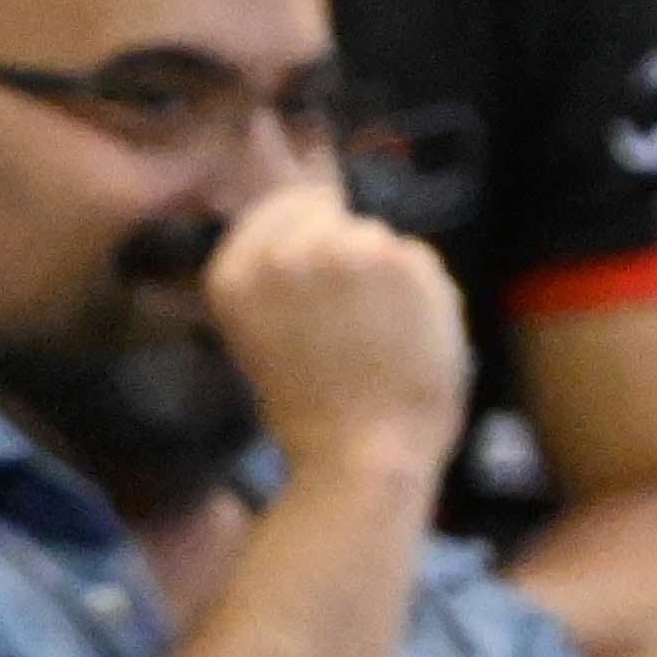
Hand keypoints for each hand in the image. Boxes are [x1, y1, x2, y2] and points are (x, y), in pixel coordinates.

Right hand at [201, 172, 471, 499]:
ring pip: (376, 237)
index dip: (307, 232)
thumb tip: (310, 217)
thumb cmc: (310, 410)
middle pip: (332, 215)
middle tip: (346, 314)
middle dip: (343, 251)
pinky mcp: (403, 261)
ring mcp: (347, 250)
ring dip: (383, 273)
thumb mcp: (257, 337)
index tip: (316, 275)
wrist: (364, 452)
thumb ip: (272, 279)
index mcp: (235, 273)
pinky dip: (421, 291)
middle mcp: (284, 252)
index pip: (282, 203)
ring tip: (377, 331)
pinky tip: (407, 334)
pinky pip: (417, 259)